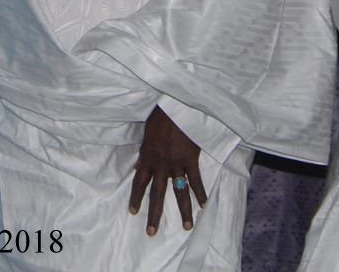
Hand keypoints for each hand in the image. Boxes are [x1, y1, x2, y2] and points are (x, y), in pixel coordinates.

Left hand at [128, 106, 206, 235]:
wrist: (177, 106)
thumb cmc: (161, 115)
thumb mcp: (147, 132)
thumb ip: (145, 149)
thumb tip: (140, 162)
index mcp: (147, 157)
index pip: (139, 183)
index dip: (136, 198)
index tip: (133, 212)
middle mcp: (160, 165)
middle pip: (156, 194)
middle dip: (154, 215)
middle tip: (151, 232)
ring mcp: (176, 164)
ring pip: (179, 193)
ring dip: (184, 211)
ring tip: (186, 227)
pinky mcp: (191, 160)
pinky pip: (196, 181)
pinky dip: (201, 193)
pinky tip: (204, 204)